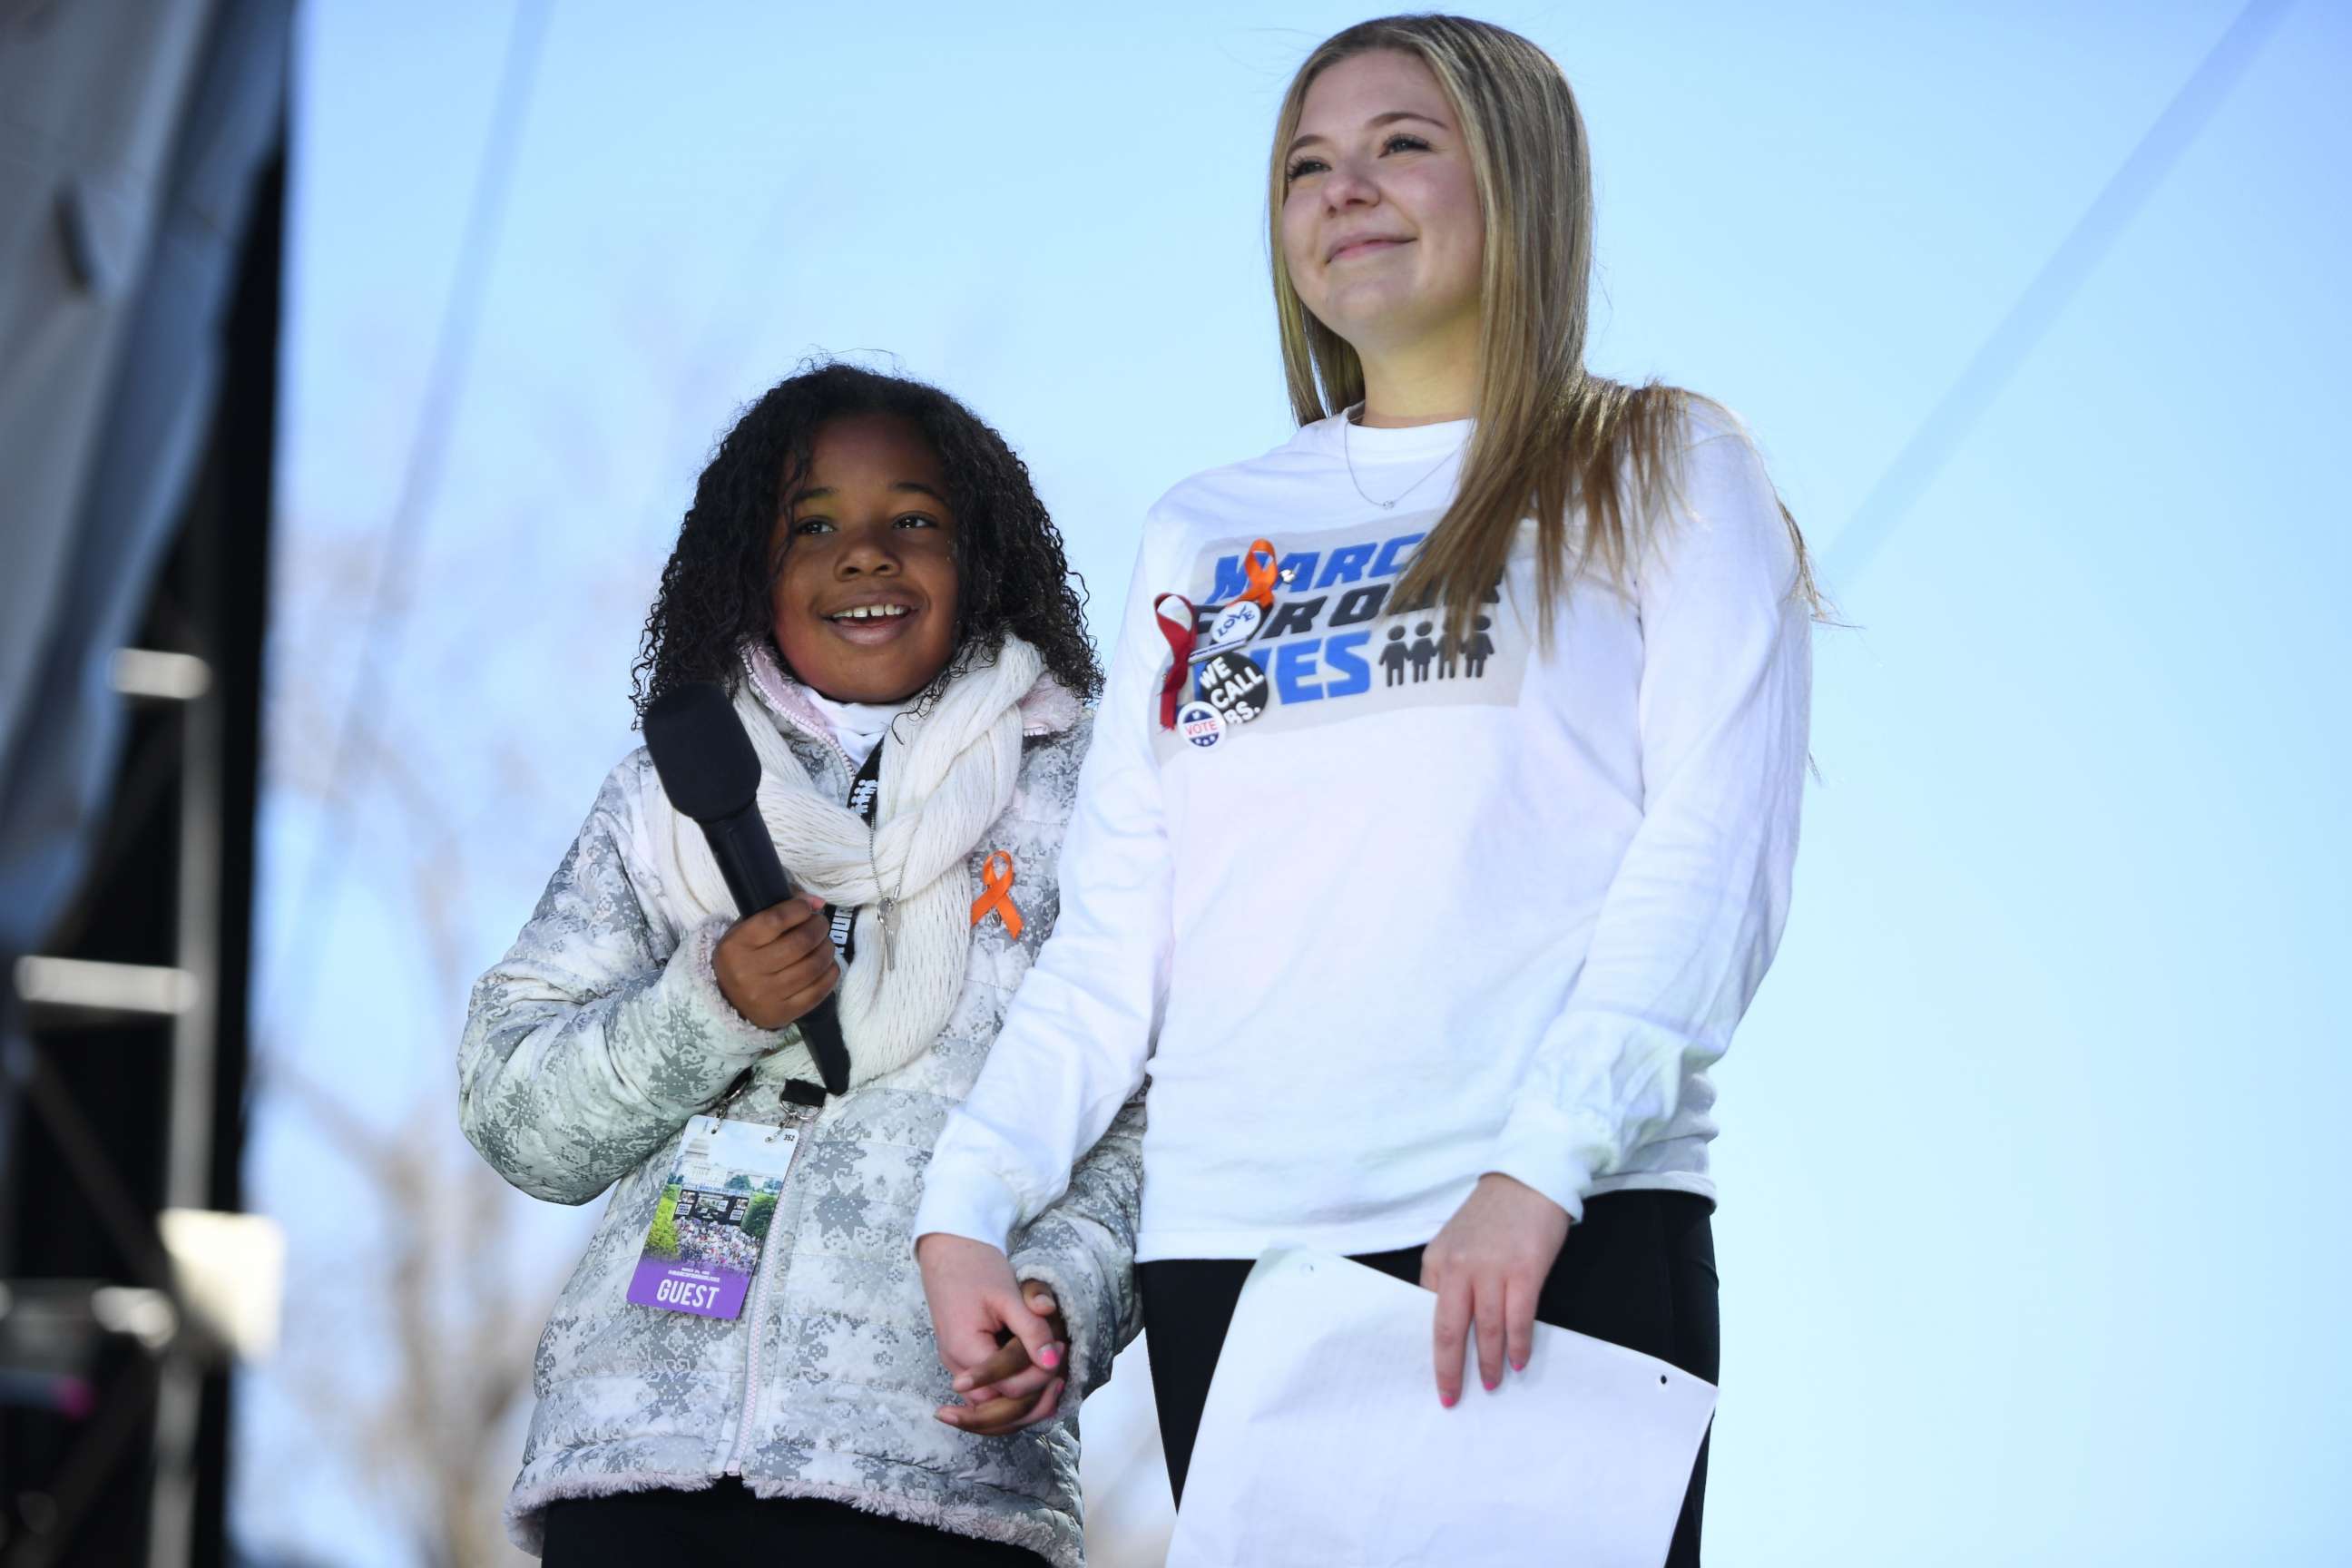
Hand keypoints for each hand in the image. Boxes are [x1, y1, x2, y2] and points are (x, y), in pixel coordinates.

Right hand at [712, 895, 837, 1029]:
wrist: (729, 1001)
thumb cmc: (743, 957)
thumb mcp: (748, 929)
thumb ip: (779, 909)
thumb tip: (817, 902)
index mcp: (736, 945)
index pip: (774, 920)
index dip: (798, 909)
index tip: (807, 908)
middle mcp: (748, 971)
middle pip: (800, 943)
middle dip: (819, 928)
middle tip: (821, 924)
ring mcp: (766, 995)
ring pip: (812, 966)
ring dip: (827, 949)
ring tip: (826, 943)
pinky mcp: (783, 1013)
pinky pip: (818, 991)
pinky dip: (830, 973)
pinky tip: (828, 965)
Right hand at [915, 1235, 1065, 1434]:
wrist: (948, 1249)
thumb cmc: (976, 1267)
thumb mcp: (1008, 1295)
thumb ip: (1031, 1329)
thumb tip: (1053, 1361)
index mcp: (965, 1351)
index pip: (1009, 1388)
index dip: (1039, 1378)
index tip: (1061, 1351)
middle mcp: (956, 1366)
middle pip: (997, 1410)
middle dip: (1033, 1401)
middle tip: (1062, 1378)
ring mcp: (957, 1366)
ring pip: (990, 1408)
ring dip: (1022, 1403)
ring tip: (1054, 1384)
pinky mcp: (963, 1361)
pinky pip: (986, 1393)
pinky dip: (1009, 1395)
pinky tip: (1035, 1382)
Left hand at [1421, 1173, 1571, 1406]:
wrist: (1529, 1179)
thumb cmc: (1494, 1214)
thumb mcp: (1456, 1241)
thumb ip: (1450, 1278)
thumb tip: (1453, 1324)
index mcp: (1437, 1261)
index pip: (1428, 1315)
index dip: (1431, 1349)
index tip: (1434, 1376)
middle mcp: (1459, 1267)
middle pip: (1448, 1329)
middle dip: (1449, 1369)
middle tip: (1451, 1398)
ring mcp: (1492, 1269)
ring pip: (1485, 1329)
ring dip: (1488, 1362)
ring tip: (1490, 1384)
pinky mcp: (1525, 1271)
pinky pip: (1518, 1319)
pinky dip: (1517, 1344)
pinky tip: (1517, 1361)